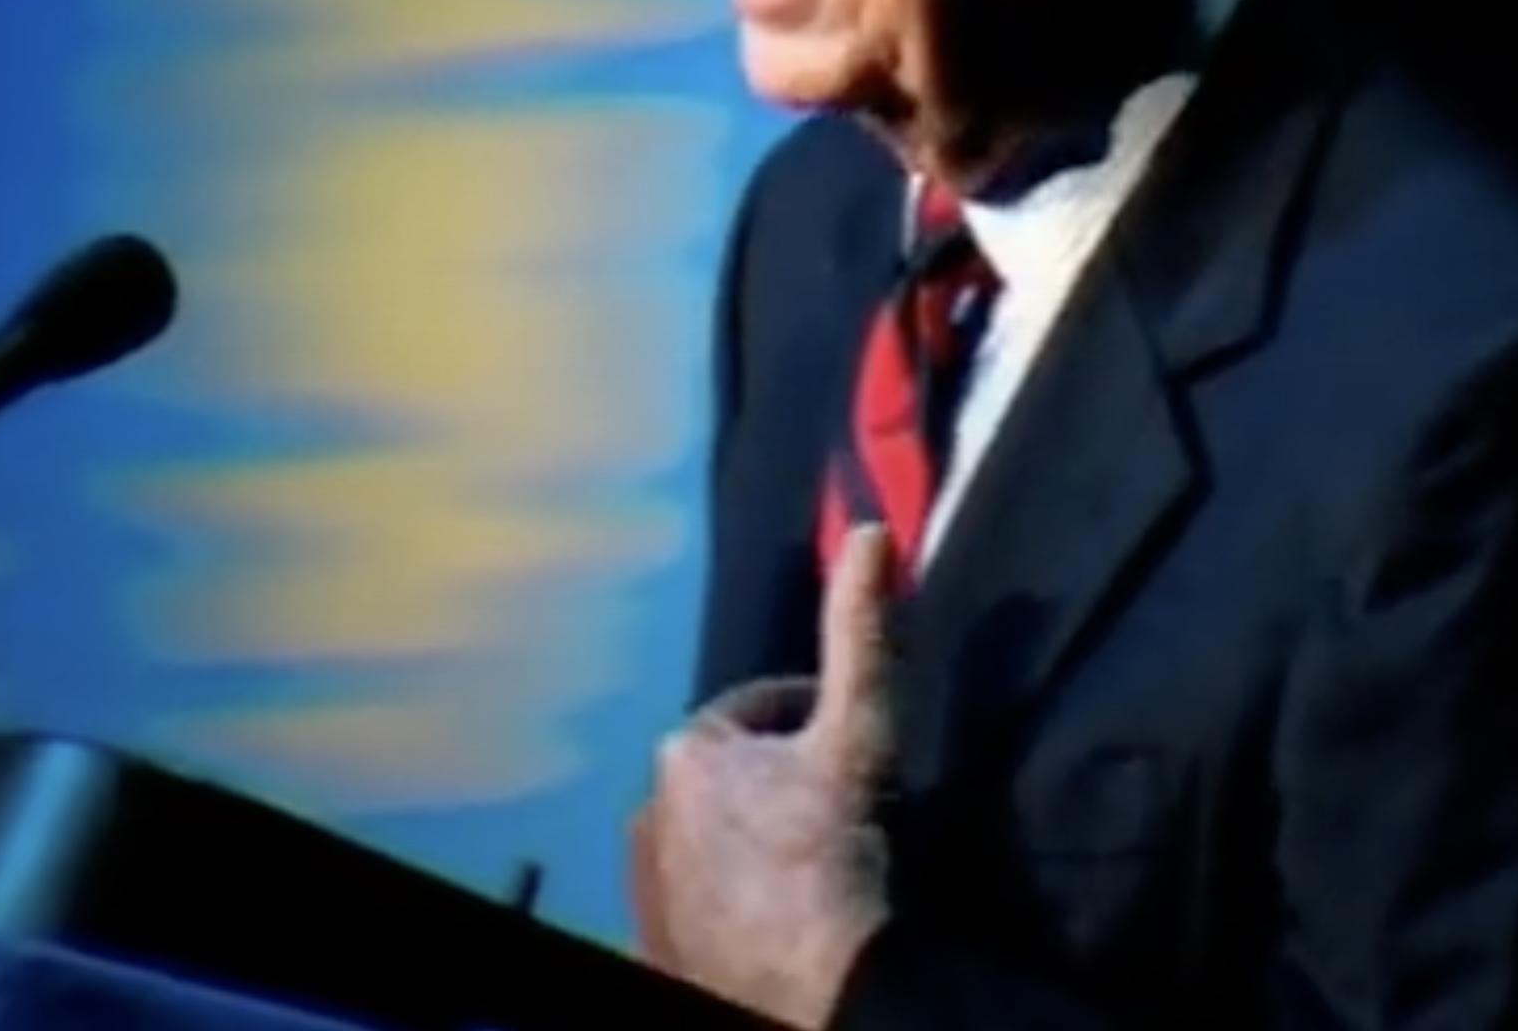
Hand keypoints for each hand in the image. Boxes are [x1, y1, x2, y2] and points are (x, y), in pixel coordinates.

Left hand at [630, 524, 901, 1025]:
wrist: (814, 990)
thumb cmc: (834, 853)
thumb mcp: (860, 732)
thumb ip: (862, 633)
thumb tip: (873, 533)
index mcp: (686, 748)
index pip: (762, 712)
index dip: (818, 724)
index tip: (856, 756)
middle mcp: (646, 809)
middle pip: (736, 778)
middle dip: (782, 784)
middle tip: (841, 816)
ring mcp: (644, 884)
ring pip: (716, 841)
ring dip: (756, 843)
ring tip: (816, 870)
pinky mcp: (650, 946)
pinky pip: (700, 904)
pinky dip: (732, 902)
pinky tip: (778, 919)